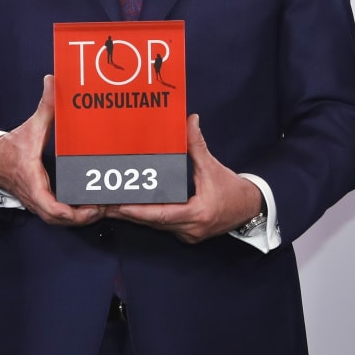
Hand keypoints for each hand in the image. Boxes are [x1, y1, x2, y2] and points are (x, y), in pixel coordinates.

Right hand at [0, 75, 100, 226]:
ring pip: (59, 221)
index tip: (86, 209)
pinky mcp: (41, 204)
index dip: (67, 213)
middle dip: (82, 218)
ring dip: (79, 219)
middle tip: (103, 208)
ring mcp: (37, 203)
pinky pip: (58, 216)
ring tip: (102, 209)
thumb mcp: (31, 126)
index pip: (48, 206)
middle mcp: (34, 196)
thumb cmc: (13, 148)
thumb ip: (45, 106)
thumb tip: (53, 81)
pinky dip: (74, 216)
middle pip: (58, 218)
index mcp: (32, 179)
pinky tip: (91, 207)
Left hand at [107, 115, 261, 243]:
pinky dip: (148, 217)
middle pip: (153, 222)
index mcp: (198, 213)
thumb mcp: (213, 166)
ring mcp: (188, 234)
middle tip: (104, 204)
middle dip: (128, 213)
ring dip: (135, 216)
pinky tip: (131, 209)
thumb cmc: (233, 190)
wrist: (251, 209)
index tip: (120, 206)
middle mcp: (191, 228)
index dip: (139, 211)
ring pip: (156, 226)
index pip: (162, 214)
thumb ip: (197, 145)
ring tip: (110, 206)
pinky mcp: (187, 234)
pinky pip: (163, 226)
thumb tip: (190, 120)